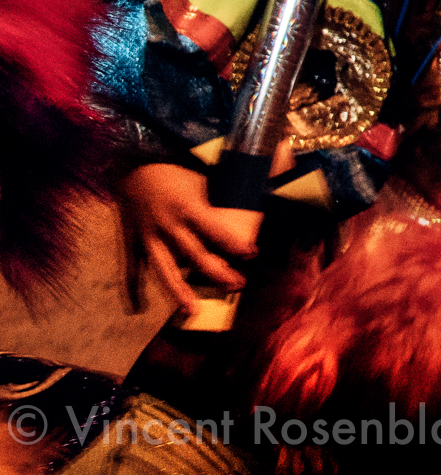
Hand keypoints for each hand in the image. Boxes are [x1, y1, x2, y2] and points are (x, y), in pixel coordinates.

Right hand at [117, 162, 261, 317]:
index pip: (216, 230)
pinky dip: (132, 290)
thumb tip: (278, 166)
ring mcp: (148, 237)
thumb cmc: (176, 169)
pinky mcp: (131, 242)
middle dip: (217, 273)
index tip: (251, 254)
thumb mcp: (204, 172)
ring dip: (177, 292)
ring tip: (191, 311)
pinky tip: (138, 308)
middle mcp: (169, 226)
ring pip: (163, 269)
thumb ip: (233, 180)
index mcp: (189, 207)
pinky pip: (129, 269)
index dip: (234, 244)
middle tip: (237, 285)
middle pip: (195, 256)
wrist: (133, 164)